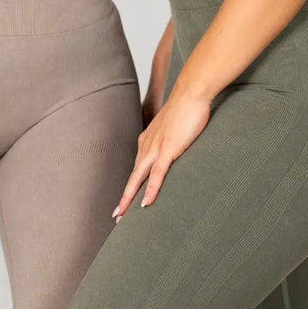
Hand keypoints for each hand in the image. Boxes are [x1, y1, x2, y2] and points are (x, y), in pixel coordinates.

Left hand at [114, 94, 211, 220]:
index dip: (131, 185)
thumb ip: (171, 138)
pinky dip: (151, 189)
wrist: (191, 92)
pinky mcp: (169, 149)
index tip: (125, 200)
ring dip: (130, 198)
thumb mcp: (175, 126)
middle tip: (116, 216)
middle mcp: (148, 145)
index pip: (137, 168)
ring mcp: (156, 148)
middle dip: (124, 198)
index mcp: (148, 140)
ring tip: (123, 216)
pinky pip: (158, 174)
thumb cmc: (186, 107)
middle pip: (133, 177)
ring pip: (139, 178)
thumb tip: (175, 146)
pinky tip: (146, 203)